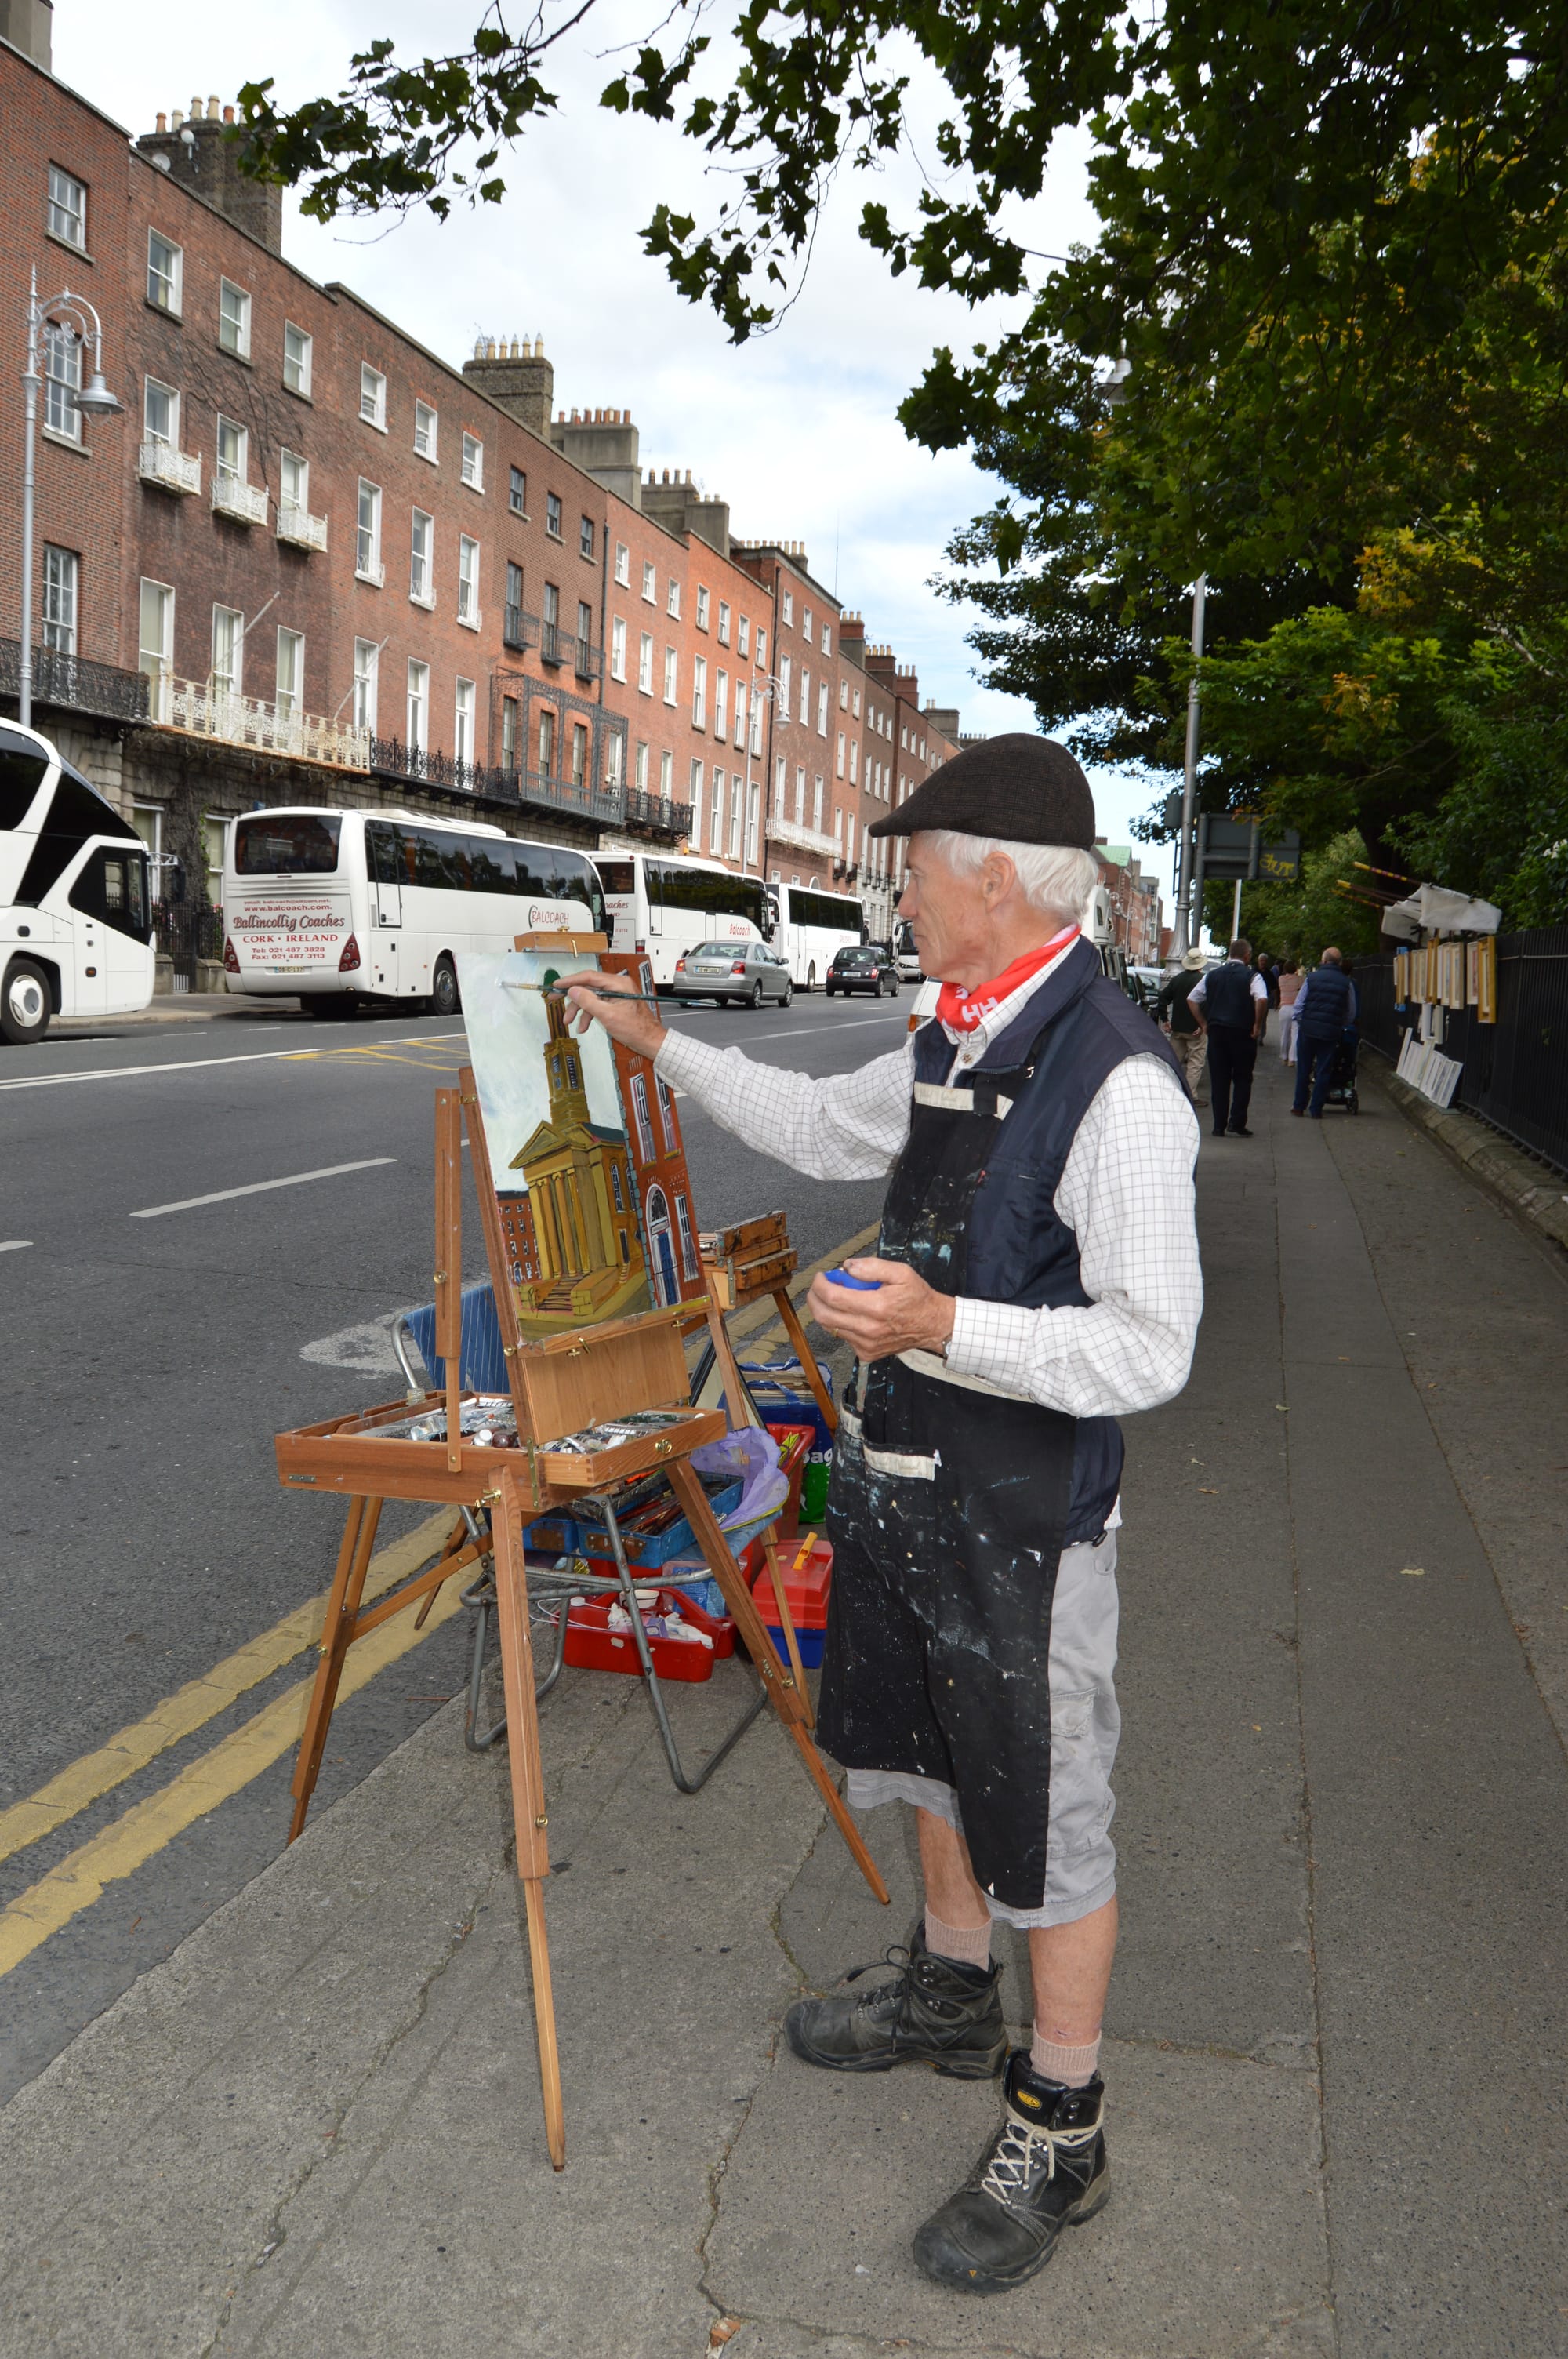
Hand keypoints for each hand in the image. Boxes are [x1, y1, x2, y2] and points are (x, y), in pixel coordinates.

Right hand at [556, 969, 666, 1059]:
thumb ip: (589, 1001)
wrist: (649, 1041)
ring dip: (579, 1010)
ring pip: (591, 997)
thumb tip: (573, 990)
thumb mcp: (608, 1016)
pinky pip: (598, 1005)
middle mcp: (617, 986)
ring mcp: (617, 994)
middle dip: (572, 997)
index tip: (556, 985)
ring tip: (569, 1021)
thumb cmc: (636, 1029)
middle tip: (554, 1000)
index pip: (589, 977)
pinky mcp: (616, 1003)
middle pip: (588, 986)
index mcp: (618, 984)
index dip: (570, 981)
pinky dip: (589, 1015)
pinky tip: (583, 1026)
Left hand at [805, 1257, 956, 1363]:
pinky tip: (851, 1313)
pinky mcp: (866, 1353)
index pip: (834, 1297)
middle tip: (818, 1287)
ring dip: (825, 1310)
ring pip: (830, 1328)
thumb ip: (872, 1266)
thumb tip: (847, 1266)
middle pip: (824, 1316)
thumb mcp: (901, 1272)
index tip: (821, 1276)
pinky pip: (843, 1337)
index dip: (820, 1285)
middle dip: (814, 1299)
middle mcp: (869, 1329)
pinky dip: (840, 1323)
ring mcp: (866, 1345)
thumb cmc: (917, 1297)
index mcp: (877, 1307)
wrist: (932, 1326)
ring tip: (834, 1297)